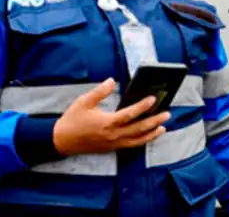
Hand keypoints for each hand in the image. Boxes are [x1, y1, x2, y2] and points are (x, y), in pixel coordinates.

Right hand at [53, 78, 170, 155]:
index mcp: (106, 122)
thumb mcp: (84, 102)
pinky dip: (143, 141)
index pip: (129, 114)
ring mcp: (113, 143)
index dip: (142, 106)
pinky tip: (149, 135)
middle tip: (167, 114)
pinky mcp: (112, 148)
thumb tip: (112, 80)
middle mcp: (113, 135)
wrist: (61, 141)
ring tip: (163, 127)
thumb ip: (100, 91)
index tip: (153, 99)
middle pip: (138, 129)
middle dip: (154, 121)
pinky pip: (131, 145)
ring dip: (152, 134)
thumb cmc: (72, 120)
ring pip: (137, 140)